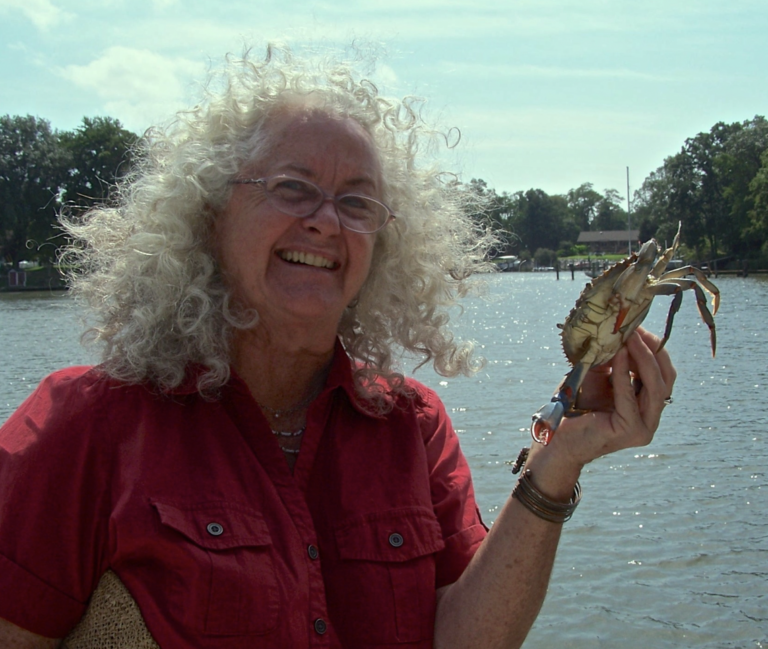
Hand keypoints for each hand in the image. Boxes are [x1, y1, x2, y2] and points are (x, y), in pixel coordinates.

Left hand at [549, 327, 676, 467]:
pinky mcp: (630, 430)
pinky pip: (630, 395)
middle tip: (636, 329)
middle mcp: (650, 418)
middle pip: (665, 378)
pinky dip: (624, 372)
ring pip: (655, 386)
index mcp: (647, 406)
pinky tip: (618, 354)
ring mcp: (643, 427)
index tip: (639, 327)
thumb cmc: (576, 406)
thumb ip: (613, 359)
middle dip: (652, 350)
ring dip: (642, 357)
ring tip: (629, 337)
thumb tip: (622, 330)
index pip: (663, 374)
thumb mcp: (599, 375)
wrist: (556, 437)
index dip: (654, 349)